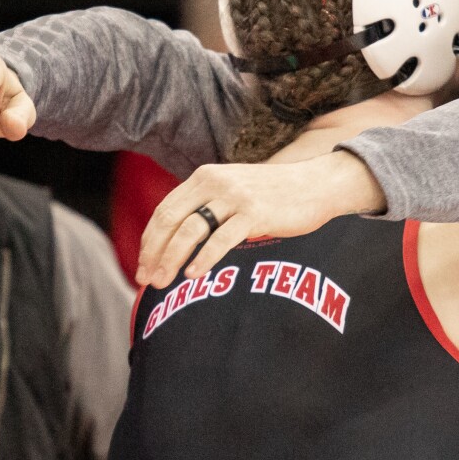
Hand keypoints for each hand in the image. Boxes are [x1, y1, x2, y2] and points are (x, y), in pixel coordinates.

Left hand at [137, 152, 384, 286]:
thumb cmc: (273, 195)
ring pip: (190, 230)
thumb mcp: (233, 191)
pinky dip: (203, 258)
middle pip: (171, 220)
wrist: (316, 185)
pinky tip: (193, 274)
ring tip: (163, 282)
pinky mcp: (255, 213)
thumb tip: (177, 240)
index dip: (149, 240)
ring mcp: (236, 197)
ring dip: (172, 258)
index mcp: (205, 177)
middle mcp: (215, 182)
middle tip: (146, 280)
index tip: (142, 266)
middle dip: (154, 253)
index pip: (165, 210)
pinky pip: (222, 239)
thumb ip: (207, 206)